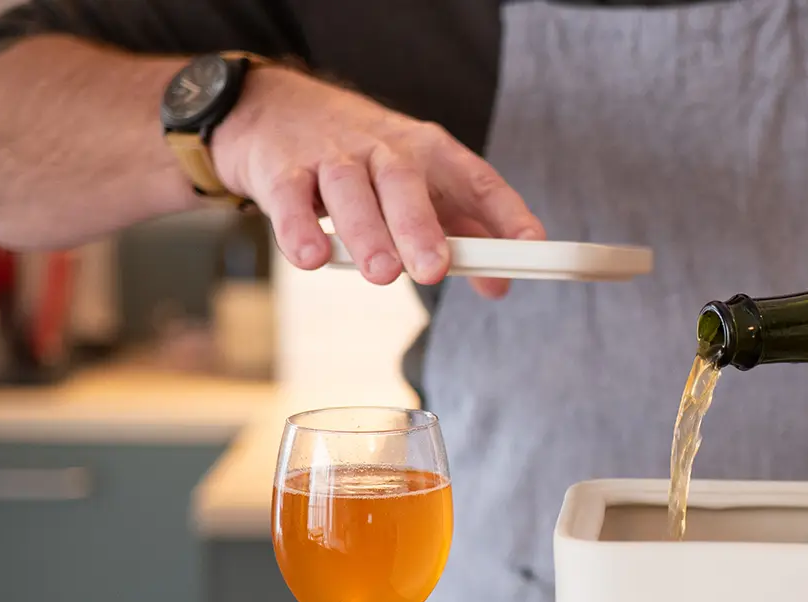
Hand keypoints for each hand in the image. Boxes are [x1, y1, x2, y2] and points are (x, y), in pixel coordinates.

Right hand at [211, 66, 542, 297]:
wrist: (275, 109)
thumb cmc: (366, 162)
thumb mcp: (422, 186)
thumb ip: (463, 235)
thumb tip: (500, 287)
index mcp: (430, 153)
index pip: (477, 180)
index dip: (507, 213)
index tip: (531, 246)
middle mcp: (384, 150)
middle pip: (405, 183)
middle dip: (421, 227)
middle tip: (435, 271)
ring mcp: (331, 157)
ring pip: (350, 189)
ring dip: (367, 232)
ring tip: (382, 273)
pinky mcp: (281, 170)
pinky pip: (290, 198)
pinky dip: (299, 228)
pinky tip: (312, 257)